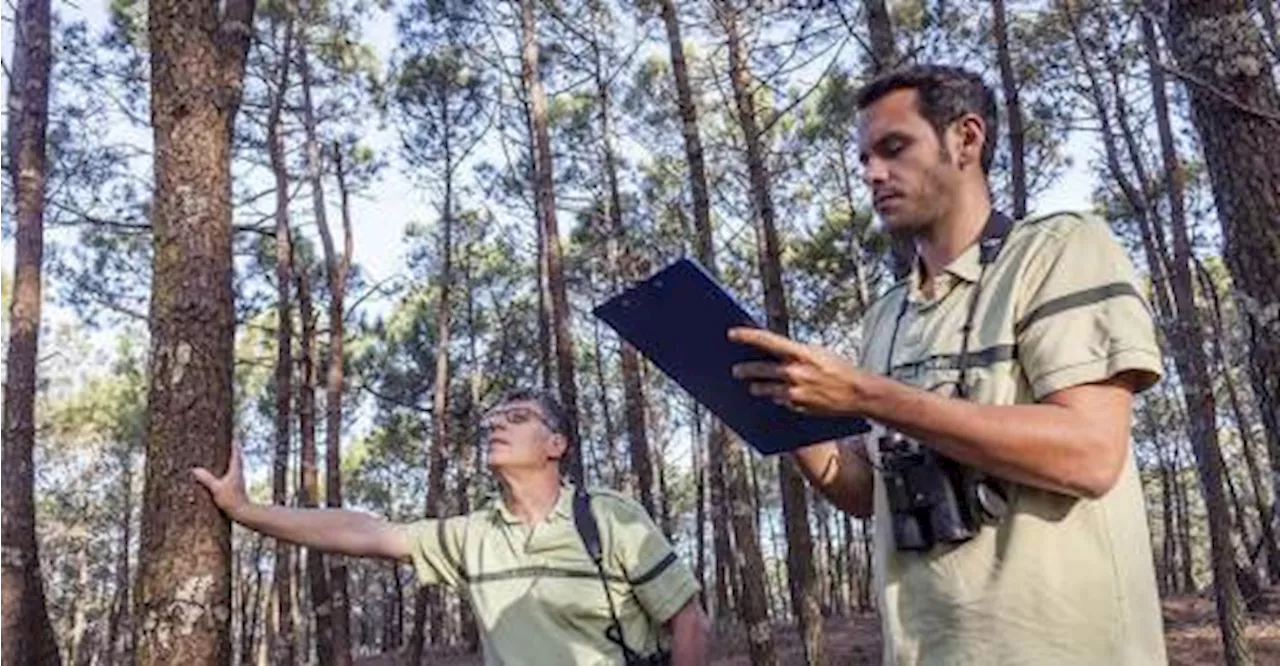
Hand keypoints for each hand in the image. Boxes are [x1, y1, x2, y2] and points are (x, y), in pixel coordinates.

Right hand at [193, 441, 249, 518]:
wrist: (242, 512)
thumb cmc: (231, 500)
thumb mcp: (216, 489)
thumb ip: (206, 479)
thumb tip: (194, 469)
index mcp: (235, 469)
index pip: (236, 452)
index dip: (234, 442)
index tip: (232, 433)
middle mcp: (238, 472)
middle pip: (236, 456)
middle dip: (231, 448)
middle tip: (226, 440)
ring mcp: (238, 479)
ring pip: (234, 464)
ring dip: (229, 458)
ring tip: (220, 453)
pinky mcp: (235, 486)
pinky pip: (231, 473)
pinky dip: (226, 468)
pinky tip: (219, 472)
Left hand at [729, 327, 870, 416]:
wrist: (859, 393)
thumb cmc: (839, 369)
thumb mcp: (817, 353)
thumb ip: (795, 353)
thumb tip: (772, 349)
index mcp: (801, 353)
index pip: (767, 340)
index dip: (747, 335)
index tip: (731, 333)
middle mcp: (795, 372)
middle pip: (760, 368)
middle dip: (745, 369)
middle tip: (735, 370)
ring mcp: (795, 391)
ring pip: (766, 389)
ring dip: (757, 387)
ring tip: (753, 386)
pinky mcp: (798, 407)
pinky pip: (781, 401)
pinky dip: (778, 398)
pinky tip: (775, 396)